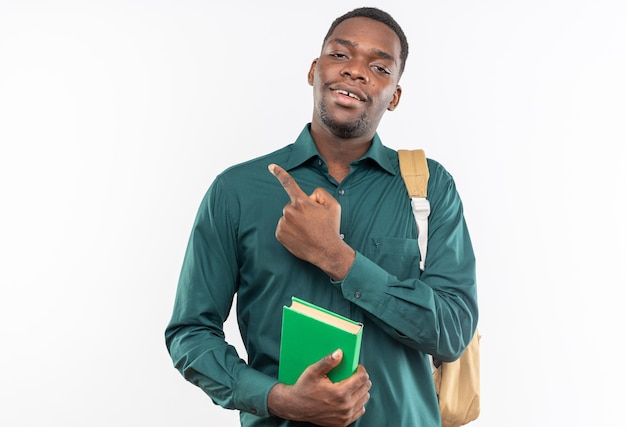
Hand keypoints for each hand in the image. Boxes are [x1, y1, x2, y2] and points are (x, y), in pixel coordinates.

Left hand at [268, 164, 354, 279]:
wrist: (327, 251)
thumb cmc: (331, 228)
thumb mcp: (333, 205)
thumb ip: (320, 193)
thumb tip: (309, 196)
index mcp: (301, 202)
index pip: (289, 184)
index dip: (280, 173)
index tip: (271, 166)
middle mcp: (289, 211)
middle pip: (293, 205)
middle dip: (301, 210)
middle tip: (313, 222)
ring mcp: (283, 224)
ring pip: (288, 217)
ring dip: (296, 221)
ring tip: (308, 231)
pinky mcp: (280, 234)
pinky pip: (284, 227)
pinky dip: (291, 230)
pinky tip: (301, 236)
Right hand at [268, 349, 370, 426]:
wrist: (295, 407)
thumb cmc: (303, 388)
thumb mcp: (313, 372)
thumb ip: (327, 361)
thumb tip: (339, 353)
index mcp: (339, 393)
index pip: (362, 379)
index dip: (361, 370)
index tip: (357, 367)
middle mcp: (345, 407)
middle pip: (365, 388)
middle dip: (362, 379)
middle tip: (354, 374)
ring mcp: (345, 416)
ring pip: (364, 399)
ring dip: (361, 390)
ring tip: (352, 384)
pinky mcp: (343, 423)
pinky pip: (359, 411)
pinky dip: (358, 402)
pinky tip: (350, 396)